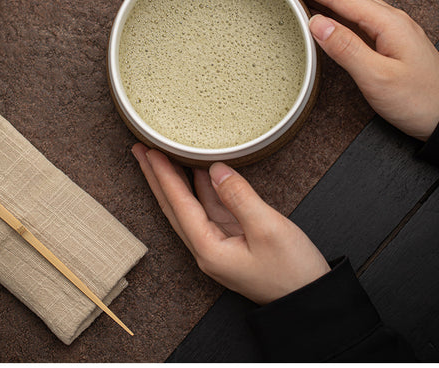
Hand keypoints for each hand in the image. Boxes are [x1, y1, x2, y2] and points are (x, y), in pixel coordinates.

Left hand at [132, 143, 329, 304]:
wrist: (311, 301)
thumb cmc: (293, 272)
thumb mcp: (268, 228)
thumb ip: (239, 196)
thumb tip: (216, 170)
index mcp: (209, 250)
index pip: (179, 204)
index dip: (163, 175)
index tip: (149, 152)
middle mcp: (207, 249)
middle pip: (174, 207)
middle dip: (156, 177)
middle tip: (140, 150)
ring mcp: (219, 246)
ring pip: (190, 207)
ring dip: (176, 181)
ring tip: (162, 156)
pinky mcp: (233, 242)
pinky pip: (209, 210)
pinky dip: (201, 189)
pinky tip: (198, 173)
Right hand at [271, 0, 438, 140]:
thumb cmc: (419, 101)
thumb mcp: (379, 78)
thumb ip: (346, 48)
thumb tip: (317, 23)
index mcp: (387, 22)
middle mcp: (389, 19)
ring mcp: (389, 28)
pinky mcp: (387, 40)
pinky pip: (353, 12)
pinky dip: (331, 2)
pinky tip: (320, 5)